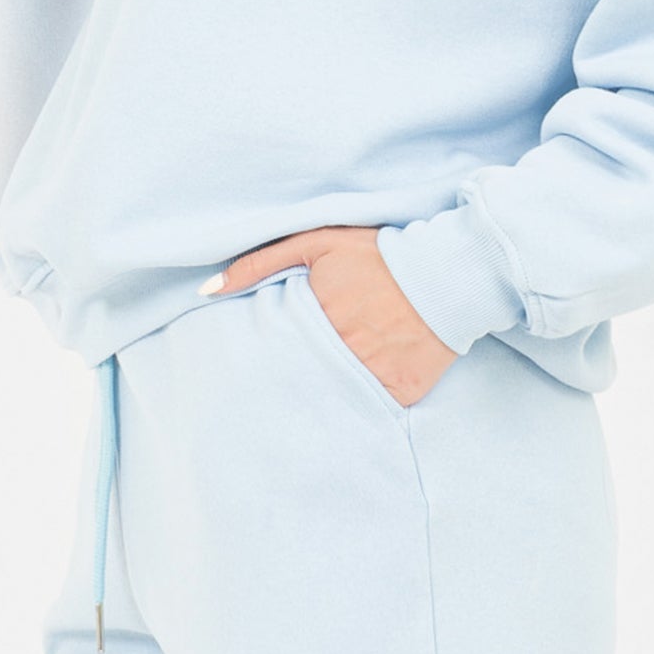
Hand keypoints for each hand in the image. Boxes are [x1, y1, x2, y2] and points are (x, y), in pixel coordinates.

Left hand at [203, 224, 458, 407]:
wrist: (446, 275)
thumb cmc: (378, 255)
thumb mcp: (317, 244)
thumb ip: (260, 263)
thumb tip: (207, 291)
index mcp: (315, 317)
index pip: (275, 350)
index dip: (270, 356)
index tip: (262, 364)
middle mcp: (341, 350)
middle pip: (300, 378)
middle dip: (291, 382)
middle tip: (281, 390)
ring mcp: (372, 376)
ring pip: (331, 398)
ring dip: (323, 396)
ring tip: (318, 396)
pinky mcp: (400, 394)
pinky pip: (371, 410)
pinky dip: (362, 406)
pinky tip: (356, 398)